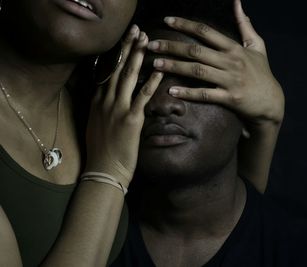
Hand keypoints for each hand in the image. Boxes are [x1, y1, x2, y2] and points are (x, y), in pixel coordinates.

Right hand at [85, 25, 162, 185]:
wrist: (104, 170)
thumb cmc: (102, 151)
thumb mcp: (95, 125)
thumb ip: (101, 108)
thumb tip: (107, 98)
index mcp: (97, 102)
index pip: (106, 72)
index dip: (116, 54)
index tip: (124, 41)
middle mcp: (105, 101)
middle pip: (117, 69)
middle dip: (127, 48)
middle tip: (136, 31)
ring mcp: (117, 109)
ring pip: (128, 77)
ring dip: (138, 57)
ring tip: (146, 41)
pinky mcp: (131, 120)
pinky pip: (142, 96)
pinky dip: (151, 82)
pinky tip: (159, 70)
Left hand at [146, 0, 283, 128]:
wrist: (272, 103)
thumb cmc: (262, 73)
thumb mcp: (257, 46)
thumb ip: (245, 25)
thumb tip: (238, 3)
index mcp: (234, 48)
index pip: (206, 31)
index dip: (185, 24)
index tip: (167, 20)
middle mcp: (230, 61)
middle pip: (196, 50)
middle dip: (172, 46)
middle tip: (151, 45)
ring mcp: (230, 80)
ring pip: (197, 71)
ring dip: (174, 66)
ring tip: (155, 65)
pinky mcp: (230, 98)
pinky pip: (205, 94)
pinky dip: (188, 93)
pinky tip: (172, 91)